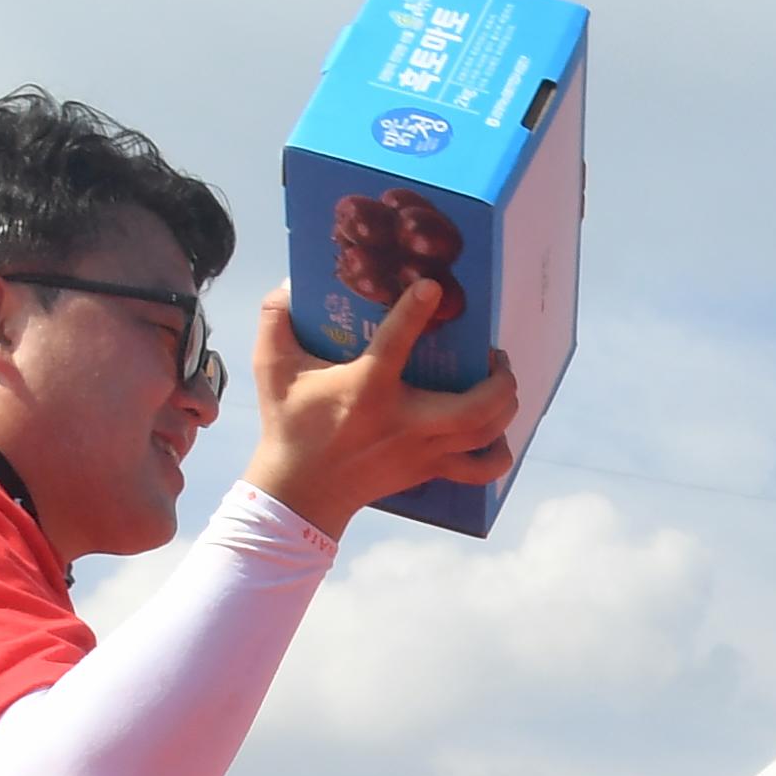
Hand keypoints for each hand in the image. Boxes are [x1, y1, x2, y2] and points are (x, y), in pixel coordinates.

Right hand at [240, 281, 520, 539]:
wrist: (300, 491)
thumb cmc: (289, 425)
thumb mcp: (271, 367)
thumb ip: (274, 319)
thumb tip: (288, 284)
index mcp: (367, 388)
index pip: (396, 341)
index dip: (415, 310)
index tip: (432, 287)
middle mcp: (405, 422)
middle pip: (476, 406)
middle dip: (500, 378)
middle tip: (494, 355)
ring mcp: (423, 451)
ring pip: (487, 434)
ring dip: (505, 406)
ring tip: (499, 383)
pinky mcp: (428, 471)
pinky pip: (480, 470)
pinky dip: (498, 454)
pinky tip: (494, 434)